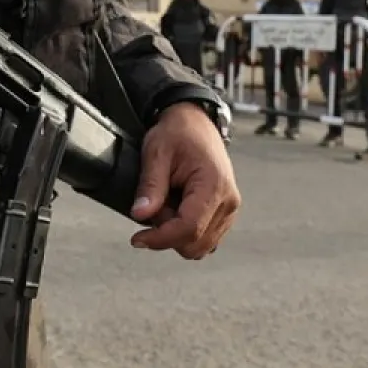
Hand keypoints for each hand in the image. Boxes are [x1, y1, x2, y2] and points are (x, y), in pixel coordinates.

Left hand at [129, 102, 240, 258]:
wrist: (195, 122)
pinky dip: (186, 232)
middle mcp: (229, 202)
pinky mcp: (226, 214)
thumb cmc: (176, 133)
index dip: (161, 239)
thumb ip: (151, 185)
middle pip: (195, 243)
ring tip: (166, 202)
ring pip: (200, 246)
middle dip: (168, 233)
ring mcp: (230, 209)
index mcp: (214, 185)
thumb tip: (139, 215)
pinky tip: (176, 209)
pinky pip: (205, 239)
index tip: (137, 239)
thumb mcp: (156, 152)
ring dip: (177, 233)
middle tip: (154, 205)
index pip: (189, 228)